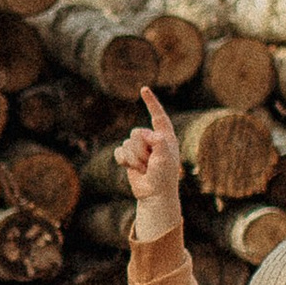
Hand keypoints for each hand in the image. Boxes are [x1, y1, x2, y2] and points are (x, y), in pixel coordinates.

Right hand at [117, 88, 183, 235]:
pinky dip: (125, 162)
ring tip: (145, 169)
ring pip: (127, 143)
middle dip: (141, 150)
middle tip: (150, 163)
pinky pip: (119, 152)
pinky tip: (133, 170)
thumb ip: (158, 141)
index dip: (151, 102)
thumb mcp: (166, 157)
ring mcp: (139, 148)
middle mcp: (152, 139)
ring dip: (135, 159)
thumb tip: (146, 133)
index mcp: (165, 136)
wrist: (155, 195)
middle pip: (136, 133)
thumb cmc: (164, 176)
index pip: (157, 115)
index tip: (144, 89)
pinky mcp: (128, 157)